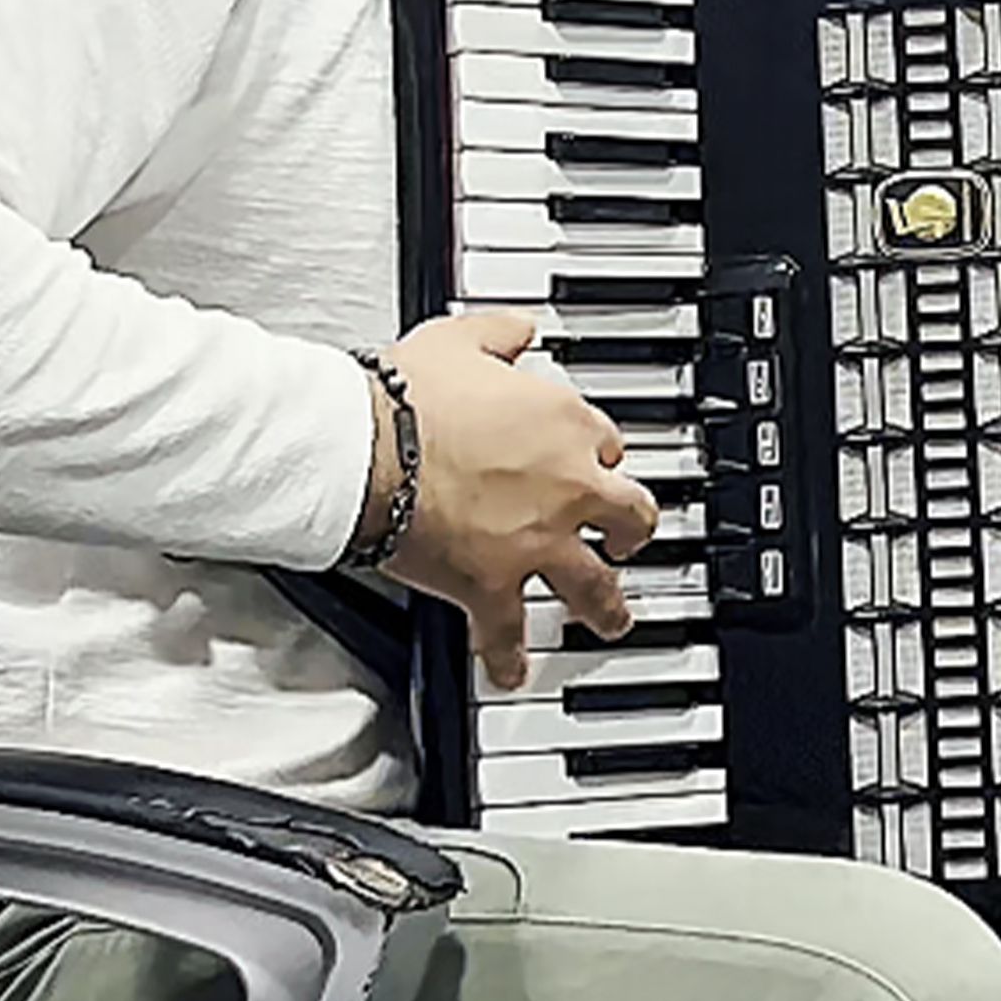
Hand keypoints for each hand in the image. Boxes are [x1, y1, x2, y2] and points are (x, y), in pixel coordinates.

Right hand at [379, 310, 657, 687]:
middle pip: (629, 513)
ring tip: (611, 621)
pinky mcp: (493, 585)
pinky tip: (512, 671)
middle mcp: (567, 486)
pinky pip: (509, 634)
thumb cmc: (406, 396)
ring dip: (606, 608)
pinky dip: (510, 658)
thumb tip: (519, 329)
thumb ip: (501, 332)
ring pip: (595, 586)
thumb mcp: (461, 338)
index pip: (605, 439)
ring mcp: (537, 542)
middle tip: (627, 535)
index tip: (588, 454)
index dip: (596, 449)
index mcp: (564, 422)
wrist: (369, 448)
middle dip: (631, 527)